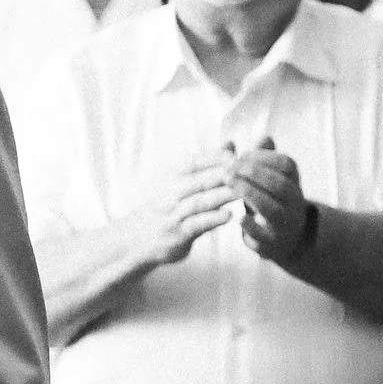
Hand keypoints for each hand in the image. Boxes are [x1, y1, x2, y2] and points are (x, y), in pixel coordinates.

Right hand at [132, 151, 240, 265]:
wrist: (134, 239)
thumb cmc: (164, 209)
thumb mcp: (179, 183)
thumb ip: (207, 166)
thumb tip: (230, 144)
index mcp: (172, 178)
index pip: (194, 162)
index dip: (216, 157)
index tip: (237, 155)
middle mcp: (170, 193)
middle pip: (200, 180)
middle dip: (224, 174)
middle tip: (248, 171)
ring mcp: (173, 214)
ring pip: (199, 202)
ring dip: (221, 196)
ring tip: (243, 191)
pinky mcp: (177, 235)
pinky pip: (195, 225)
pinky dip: (211, 219)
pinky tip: (228, 215)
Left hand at [229, 138, 311, 262]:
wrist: (283, 240)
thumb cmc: (270, 201)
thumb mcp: (269, 180)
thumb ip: (264, 160)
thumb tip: (264, 136)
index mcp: (293, 184)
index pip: (287, 165)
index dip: (265, 157)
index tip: (242, 154)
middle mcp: (294, 203)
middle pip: (281, 185)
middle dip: (255, 173)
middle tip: (230, 167)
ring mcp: (285, 224)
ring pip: (272, 209)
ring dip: (251, 194)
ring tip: (230, 183)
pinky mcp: (272, 243)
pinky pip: (264, 235)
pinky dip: (251, 226)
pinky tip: (238, 216)